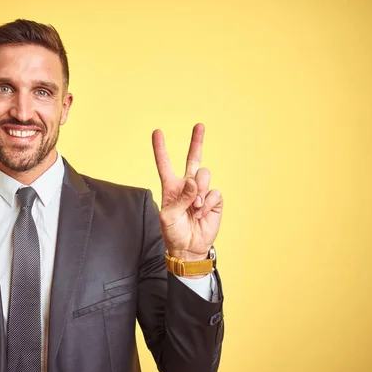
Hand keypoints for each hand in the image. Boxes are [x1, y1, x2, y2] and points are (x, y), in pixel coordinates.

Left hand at [152, 123, 222, 263]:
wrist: (189, 247)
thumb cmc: (174, 232)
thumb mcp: (168, 216)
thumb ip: (180, 197)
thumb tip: (194, 182)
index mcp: (171, 187)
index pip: (165, 164)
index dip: (160, 149)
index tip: (157, 132)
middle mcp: (187, 186)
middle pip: (193, 159)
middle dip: (197, 141)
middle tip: (199, 125)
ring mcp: (202, 192)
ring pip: (204, 175)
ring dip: (199, 190)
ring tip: (195, 206)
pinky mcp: (214, 200)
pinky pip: (214, 192)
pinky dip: (208, 203)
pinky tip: (202, 213)